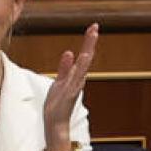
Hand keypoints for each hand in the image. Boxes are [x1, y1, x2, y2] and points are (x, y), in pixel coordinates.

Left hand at [43, 23, 98, 150]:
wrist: (55, 122)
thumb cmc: (57, 103)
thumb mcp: (59, 81)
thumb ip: (65, 68)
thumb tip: (70, 52)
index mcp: (75, 75)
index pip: (84, 55)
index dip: (88, 41)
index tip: (93, 27)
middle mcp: (78, 79)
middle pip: (86, 57)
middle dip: (90, 42)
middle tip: (95, 27)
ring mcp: (75, 86)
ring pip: (83, 67)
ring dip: (87, 51)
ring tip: (91, 37)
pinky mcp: (70, 93)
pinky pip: (75, 79)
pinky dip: (79, 69)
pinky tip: (80, 58)